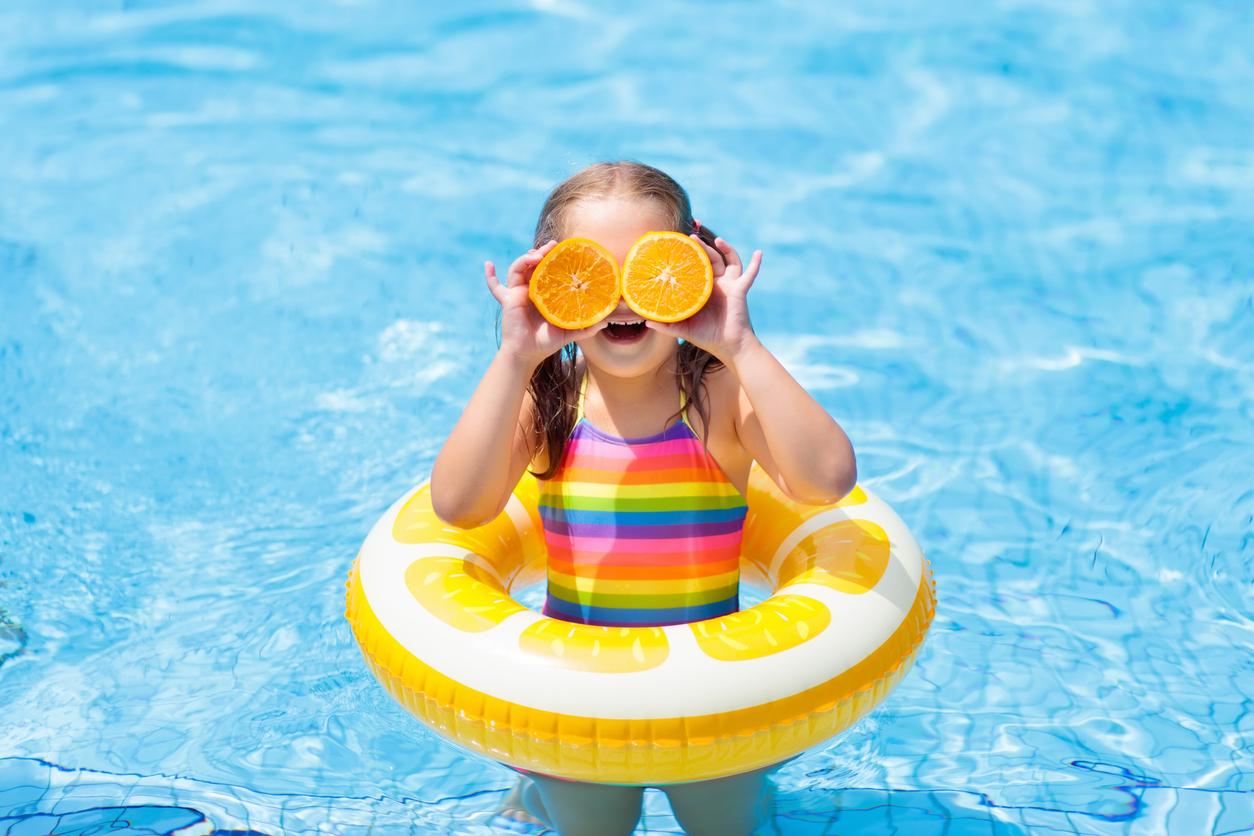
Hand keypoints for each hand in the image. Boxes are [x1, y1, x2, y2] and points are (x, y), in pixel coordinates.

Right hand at [485, 241, 607, 367]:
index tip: (564, 249)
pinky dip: (490, 276)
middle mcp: (531, 289)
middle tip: (552, 245)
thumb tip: (606, 322)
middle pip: (534, 264)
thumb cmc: (546, 342)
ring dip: (525, 258)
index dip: (554, 258)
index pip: (549, 270)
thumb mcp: (569, 332)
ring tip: (536, 255)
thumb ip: (586, 327)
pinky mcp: (509, 299)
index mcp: (545, 293)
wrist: (528, 354)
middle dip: (542, 252)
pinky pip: (495, 287)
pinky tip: (487, 264)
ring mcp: (518, 293)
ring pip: (519, 268)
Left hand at [644, 224, 762, 364]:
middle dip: (702, 246)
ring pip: (729, 260)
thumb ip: (666, 325)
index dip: (689, 255)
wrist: (729, 346)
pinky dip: (756, 264)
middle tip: (691, 236)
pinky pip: (750, 274)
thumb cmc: (708, 337)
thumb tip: (646, 322)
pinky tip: (759, 253)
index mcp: (703, 289)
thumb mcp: (683, 329)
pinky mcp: (740, 290)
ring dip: (726, 248)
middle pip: (711, 259)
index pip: (696, 267)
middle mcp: (717, 284)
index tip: (678, 243)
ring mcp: (730, 285)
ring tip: (717, 240)